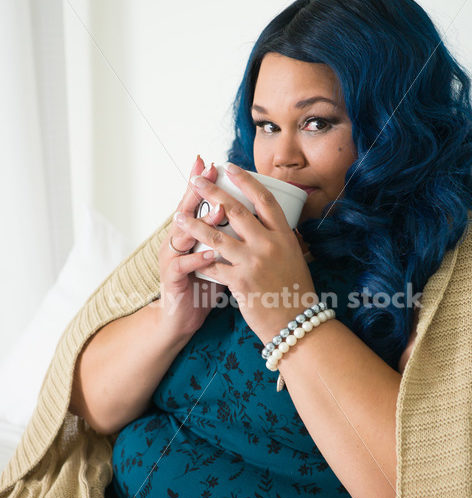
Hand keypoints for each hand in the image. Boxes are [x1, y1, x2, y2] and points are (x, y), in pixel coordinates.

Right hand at [157, 155, 226, 341]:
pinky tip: (211, 253)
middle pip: (188, 209)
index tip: (214, 162)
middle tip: (211, 172)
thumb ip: (229, 238)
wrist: (183, 317)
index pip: (198, 202)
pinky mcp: (172, 278)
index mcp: (191, 233)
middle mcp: (178, 240)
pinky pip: (184, 265)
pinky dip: (198, 259)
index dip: (204, 182)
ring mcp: (173, 257)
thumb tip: (254, 219)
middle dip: (200, 189)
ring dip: (203, 221)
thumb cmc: (204, 284)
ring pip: (185, 234)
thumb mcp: (219, 257)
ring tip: (219, 209)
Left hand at [173, 162, 318, 344]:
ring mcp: (254, 263)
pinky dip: (200, 261)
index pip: (264, 199)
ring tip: (178, 216)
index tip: (230, 167)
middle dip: (212, 192)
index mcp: (284, 236)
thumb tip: (266, 220)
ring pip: (217, 236)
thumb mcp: (294, 257)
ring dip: (194, 224)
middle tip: (196, 180)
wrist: (296, 322)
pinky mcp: (240, 282)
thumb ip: (279, 238)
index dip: (246, 180)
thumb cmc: (295, 290)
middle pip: (236, 210)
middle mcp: (269, 245)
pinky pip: (213, 266)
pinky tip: (188, 256)